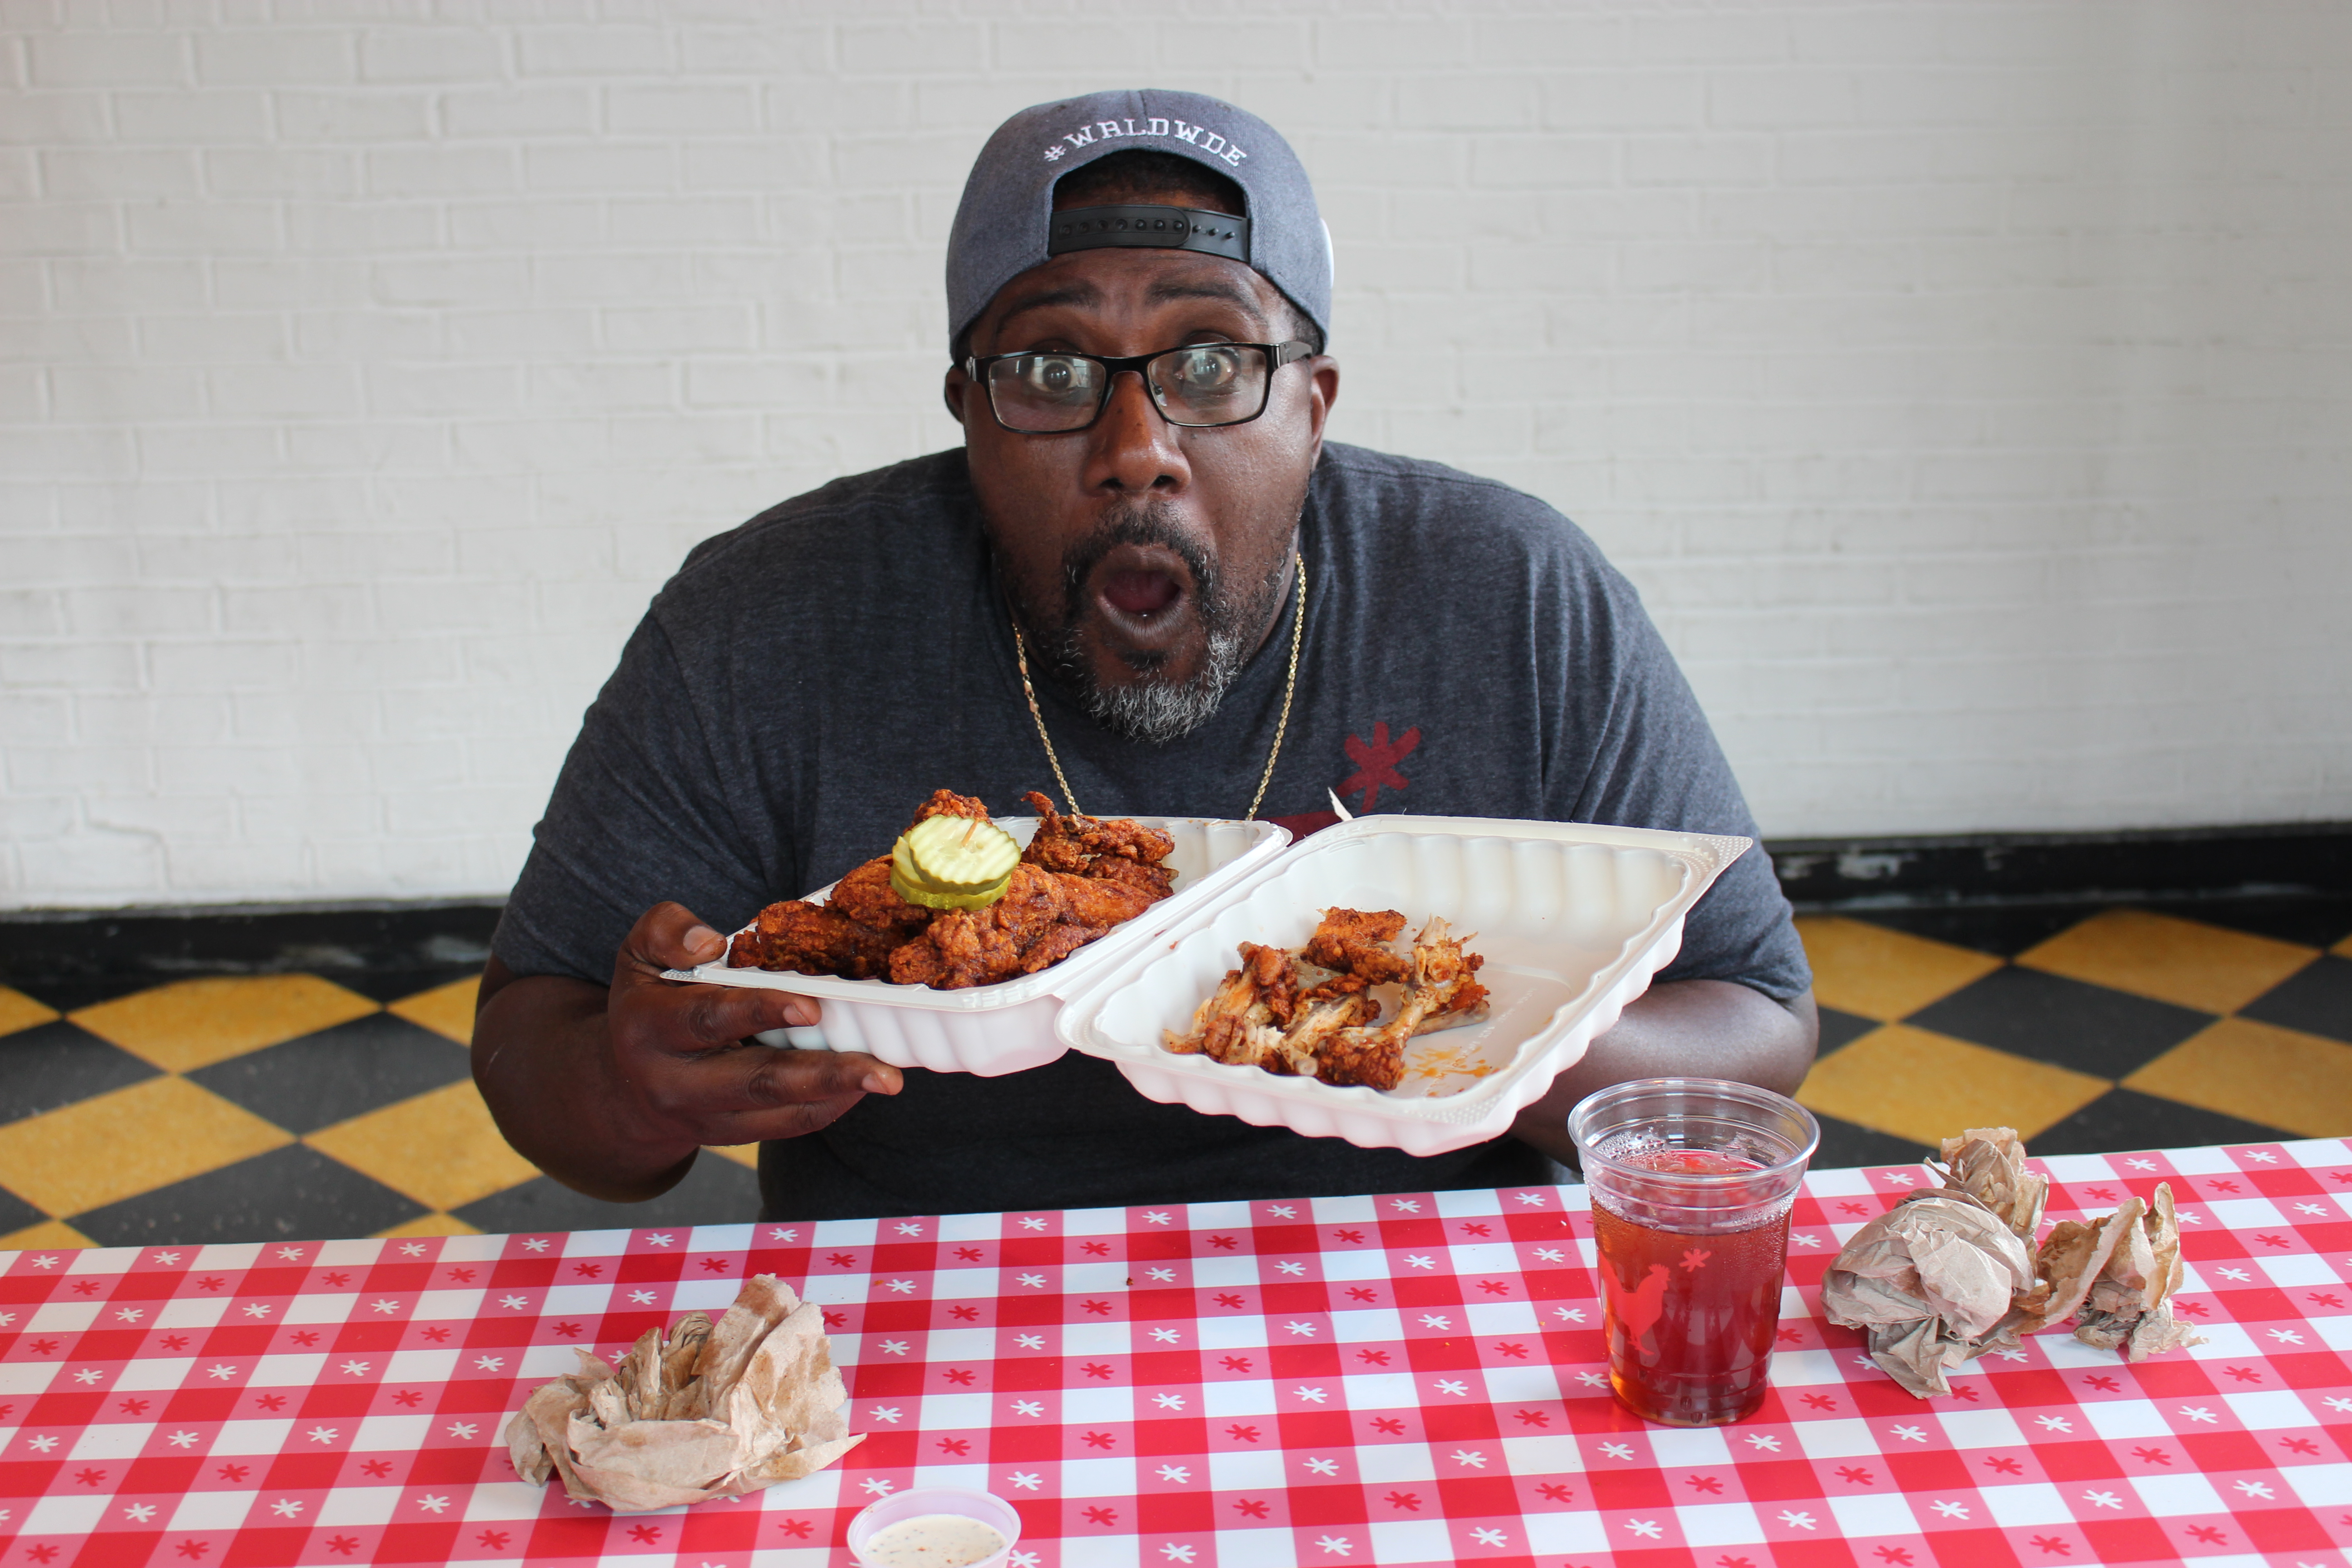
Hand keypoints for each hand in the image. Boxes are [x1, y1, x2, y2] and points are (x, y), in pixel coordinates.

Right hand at [606, 901, 901, 1149]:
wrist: (621, 1087)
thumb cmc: (648, 1002)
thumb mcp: (639, 953)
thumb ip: (667, 931)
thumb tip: (711, 942)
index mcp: (649, 1026)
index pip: (708, 1018)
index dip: (760, 1011)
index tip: (811, 1006)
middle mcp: (672, 1081)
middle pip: (755, 1081)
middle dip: (822, 1073)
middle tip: (881, 1068)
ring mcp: (702, 1117)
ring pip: (777, 1111)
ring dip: (835, 1094)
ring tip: (886, 1078)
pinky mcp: (728, 1136)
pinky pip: (783, 1126)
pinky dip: (827, 1107)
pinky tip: (862, 1085)